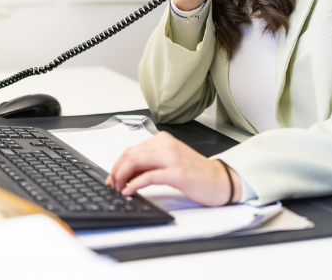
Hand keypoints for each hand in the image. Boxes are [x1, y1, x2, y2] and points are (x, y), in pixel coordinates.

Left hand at [105, 131, 237, 206]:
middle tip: (113, 185)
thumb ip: (149, 164)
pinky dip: (134, 185)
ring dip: (122, 177)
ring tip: (119, 188)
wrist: (219, 180)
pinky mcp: (177, 173)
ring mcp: (172, 158)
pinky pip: (148, 177)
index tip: (112, 177)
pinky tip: (130, 191)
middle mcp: (166, 145)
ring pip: (135, 162)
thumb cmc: (195, 173)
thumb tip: (125, 175)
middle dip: (116, 171)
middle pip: (129, 155)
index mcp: (163, 140)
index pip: (131, 150)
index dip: (117, 165)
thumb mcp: (169, 162)